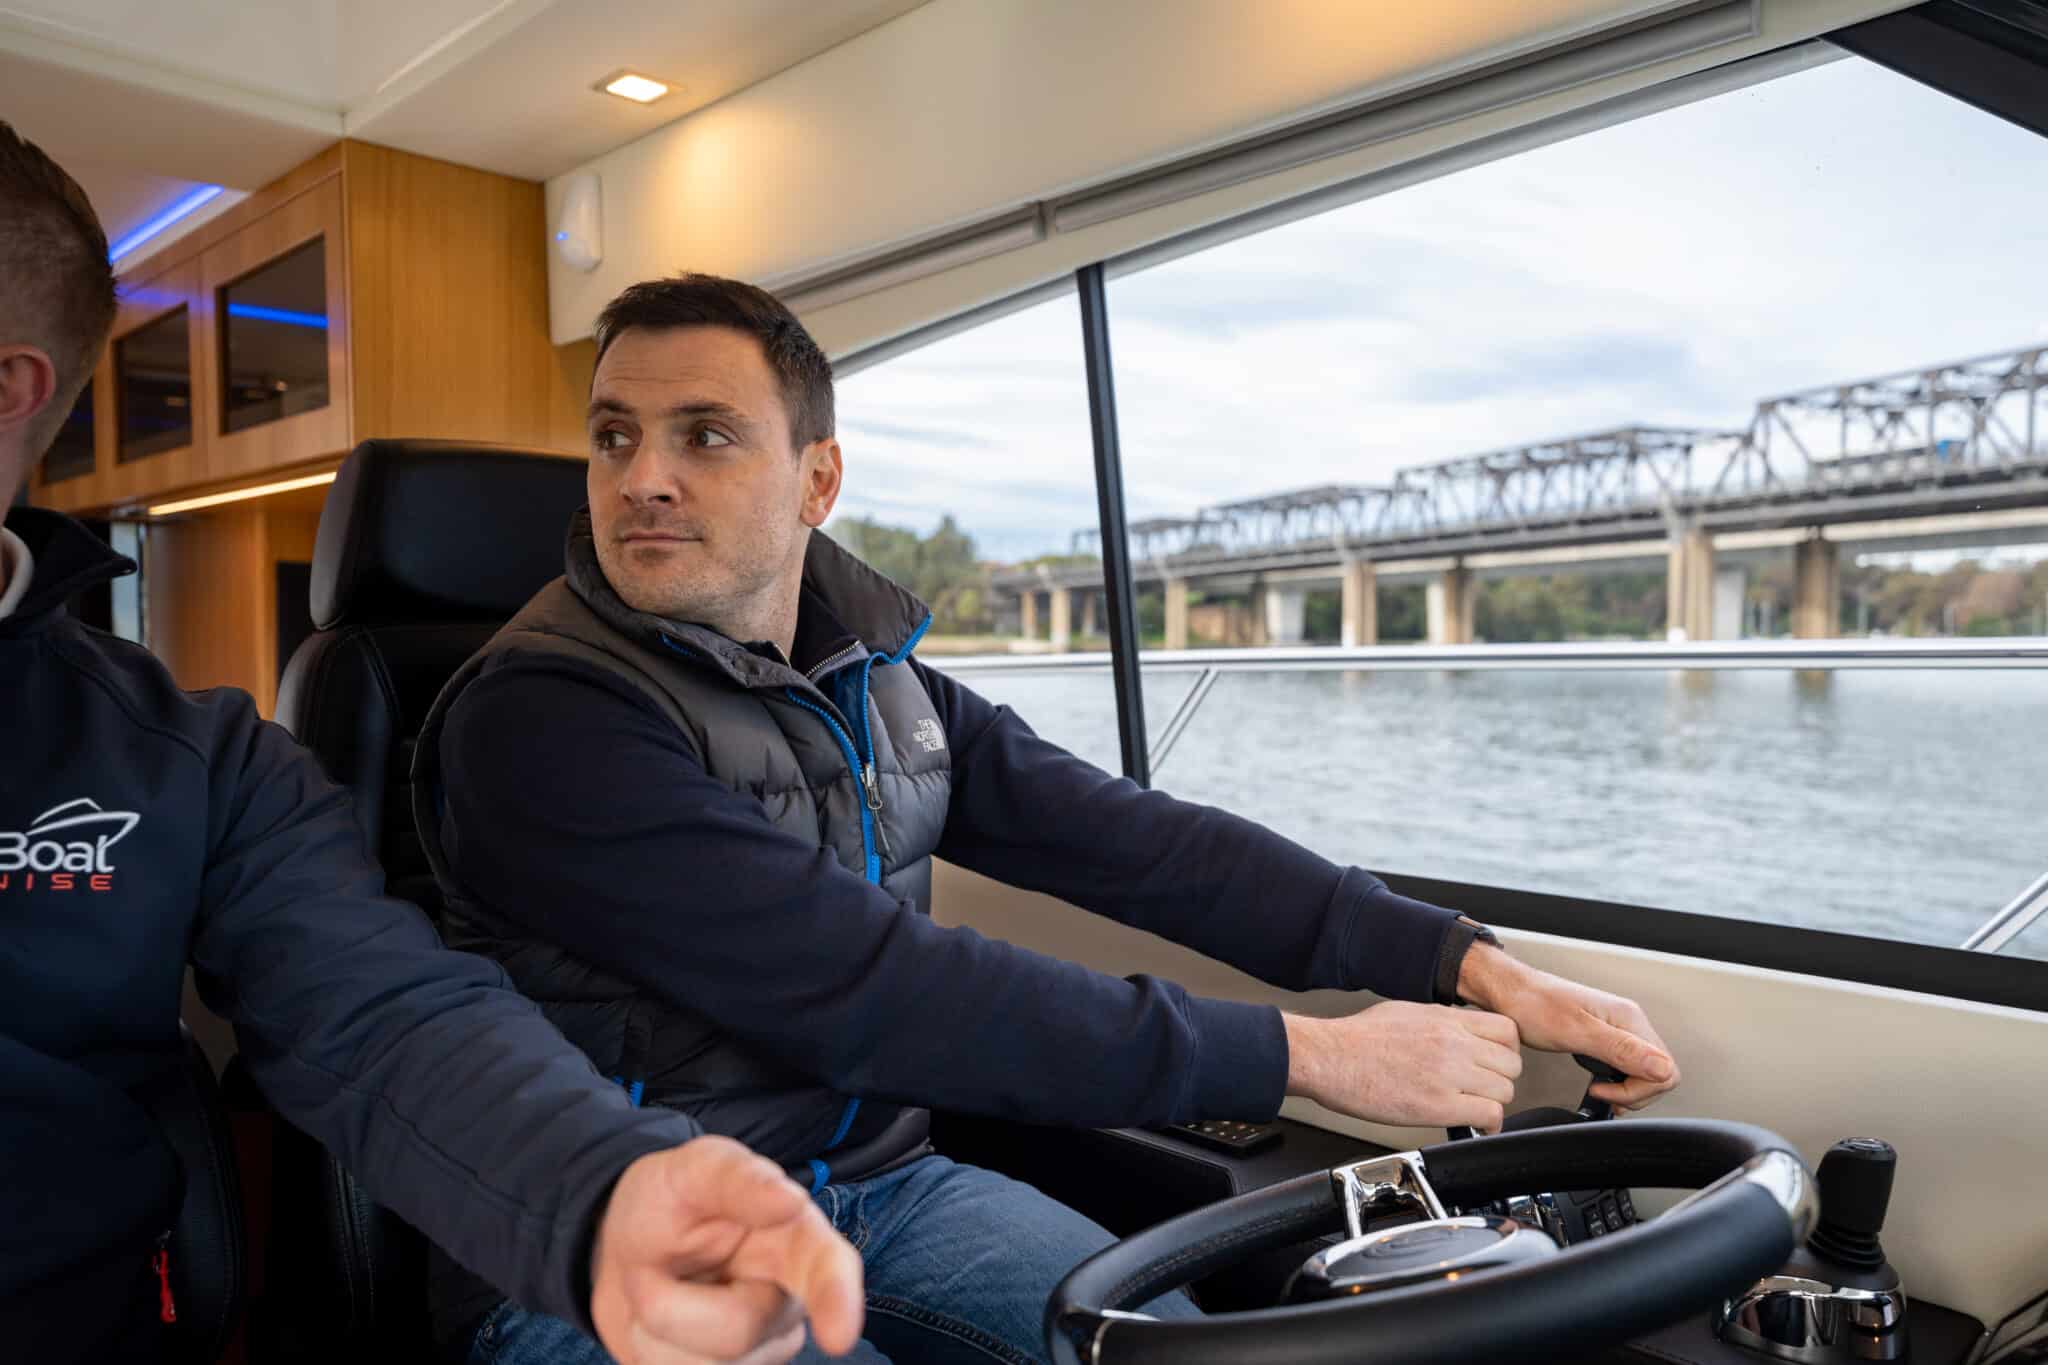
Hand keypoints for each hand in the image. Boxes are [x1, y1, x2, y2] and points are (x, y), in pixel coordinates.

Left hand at [591, 1135, 864, 1363]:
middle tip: (655, 1269)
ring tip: (659, 1290)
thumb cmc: (675, 1201)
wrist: (632, 1250)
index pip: (831, 1271)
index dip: (838, 1301)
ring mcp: (760, 1350)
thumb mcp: (692, 1171)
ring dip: (651, 1325)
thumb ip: (737, 1178)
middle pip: (738, 1331)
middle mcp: (788, 1303)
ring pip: (697, 1364)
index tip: (839, 1336)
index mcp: (798, 1241)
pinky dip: (646, 1349)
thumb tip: (791, 1200)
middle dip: (671, 1302)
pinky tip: (660, 1323)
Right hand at [1283, 1003, 1522, 1132]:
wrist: (1330, 1057)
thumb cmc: (1357, 1039)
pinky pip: (1489, 1115)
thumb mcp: (1406, 1013)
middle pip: (1511, 1064)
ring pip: (1505, 1091)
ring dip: (1494, 1103)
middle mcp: (1454, 1043)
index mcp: (1446, 1019)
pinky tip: (1476, 1125)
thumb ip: (1440, 1023)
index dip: (1506, 1051)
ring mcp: (1449, 1073)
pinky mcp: (1439, 1105)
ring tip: (1477, 1108)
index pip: (1507, 1031)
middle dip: (1501, 1079)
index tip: (1496, 1062)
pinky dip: (1488, 1124)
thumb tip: (1454, 1032)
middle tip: (1485, 1089)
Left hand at [1457, 944, 1679, 1109]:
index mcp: (1629, 1019)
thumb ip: (1621, 1050)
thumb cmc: (1532, 1005)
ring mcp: (1618, 1030)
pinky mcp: (1605, 1038)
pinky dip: (1616, 1081)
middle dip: (1635, 1093)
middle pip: (1660, 1073)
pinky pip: (1627, 1066)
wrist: (1508, 993)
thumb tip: (1662, 1068)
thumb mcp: (1576, 1032)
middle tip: (1602, 1095)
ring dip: (1626, 1089)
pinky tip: (1597, 1083)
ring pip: (1645, 1072)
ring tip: (1600, 1091)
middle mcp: (1629, 1022)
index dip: (1639, 1090)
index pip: (1666, 1069)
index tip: (1606, 1092)